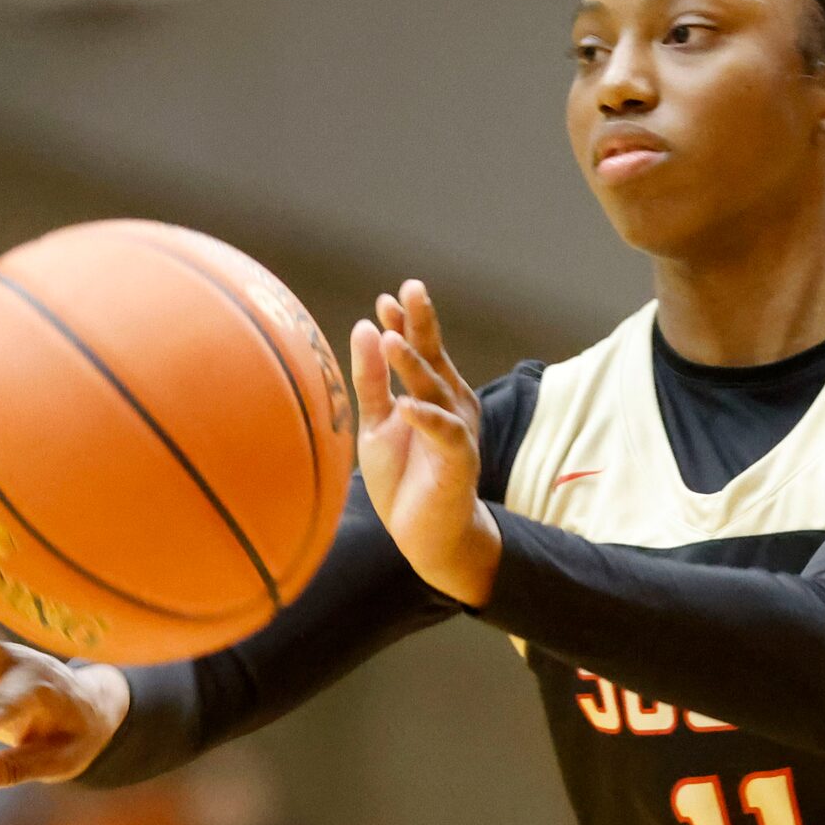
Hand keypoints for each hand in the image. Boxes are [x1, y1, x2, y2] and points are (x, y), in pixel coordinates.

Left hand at [351, 279, 500, 604]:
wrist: (426, 535)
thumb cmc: (403, 478)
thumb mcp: (377, 423)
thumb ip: (372, 381)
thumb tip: (364, 328)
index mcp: (432, 393)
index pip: (420, 349)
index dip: (406, 321)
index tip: (385, 298)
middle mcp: (451, 405)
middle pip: (435, 357)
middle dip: (422, 323)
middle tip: (410, 290)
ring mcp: (458, 431)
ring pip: (437, 390)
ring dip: (415, 364)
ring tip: (392, 337)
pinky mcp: (460, 461)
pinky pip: (446, 435)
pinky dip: (428, 419)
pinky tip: (406, 405)